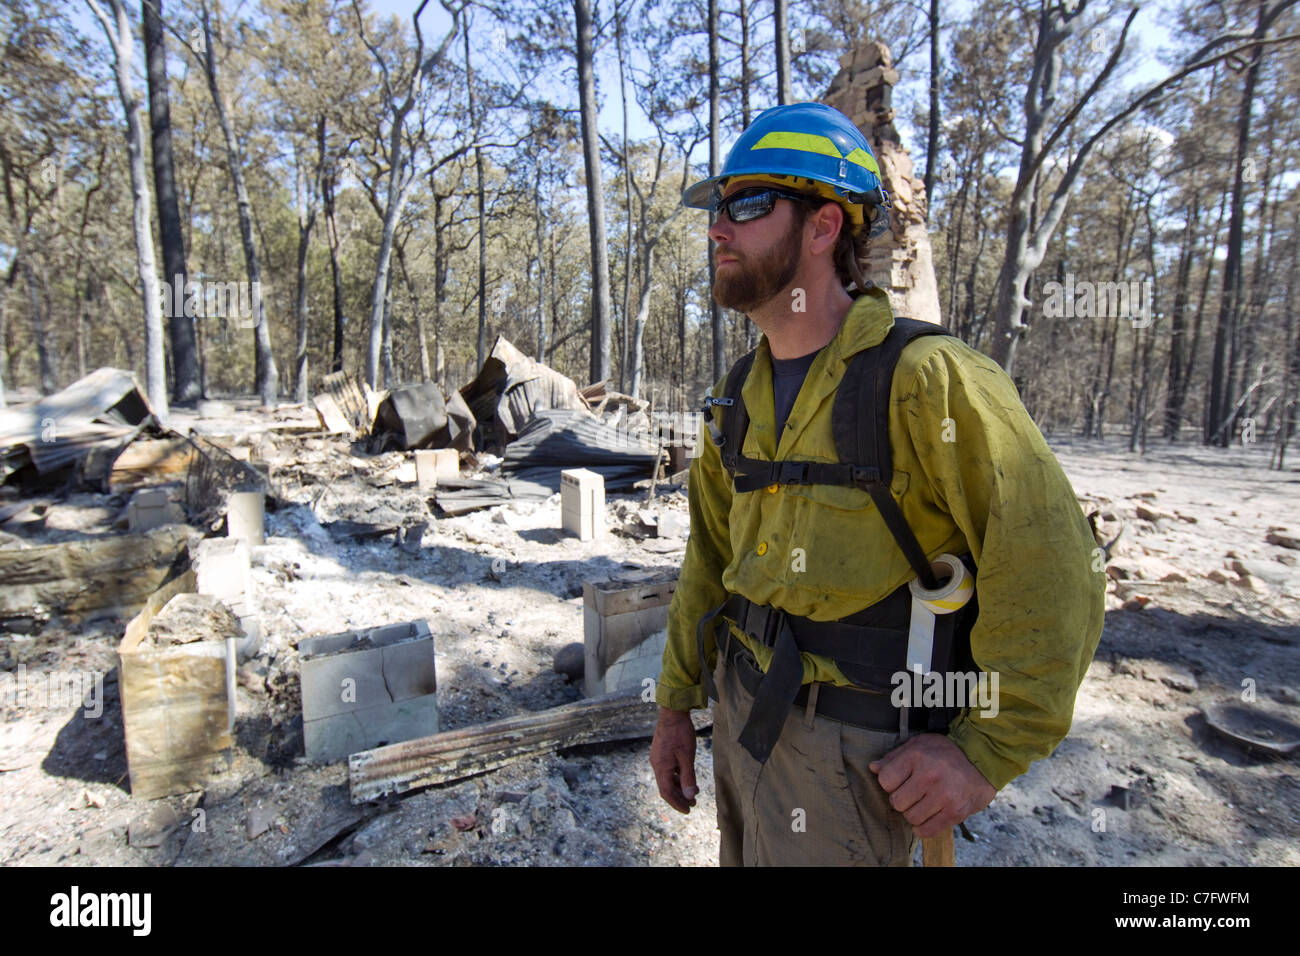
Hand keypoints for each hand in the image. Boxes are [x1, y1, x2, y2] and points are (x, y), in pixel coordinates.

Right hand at [649, 707, 697, 813]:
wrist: (672, 713)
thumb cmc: (681, 733)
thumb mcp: (687, 757)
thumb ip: (688, 777)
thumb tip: (690, 796)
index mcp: (661, 767)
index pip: (667, 793)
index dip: (677, 803)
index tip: (688, 810)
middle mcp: (656, 764)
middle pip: (666, 787)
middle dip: (679, 797)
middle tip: (693, 804)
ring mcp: (658, 758)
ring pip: (667, 779)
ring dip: (679, 787)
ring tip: (693, 793)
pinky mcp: (661, 753)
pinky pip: (668, 770)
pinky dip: (677, 777)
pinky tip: (686, 778)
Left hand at [869, 733, 995, 838]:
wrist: (984, 760)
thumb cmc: (947, 752)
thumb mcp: (919, 744)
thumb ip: (895, 757)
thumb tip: (873, 768)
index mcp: (917, 756)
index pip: (885, 781)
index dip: (890, 783)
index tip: (901, 781)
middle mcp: (929, 775)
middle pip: (896, 802)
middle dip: (901, 799)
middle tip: (913, 793)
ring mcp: (943, 795)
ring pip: (910, 817)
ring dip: (913, 813)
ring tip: (923, 802)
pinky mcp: (955, 812)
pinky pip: (927, 830)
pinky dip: (923, 827)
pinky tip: (928, 816)